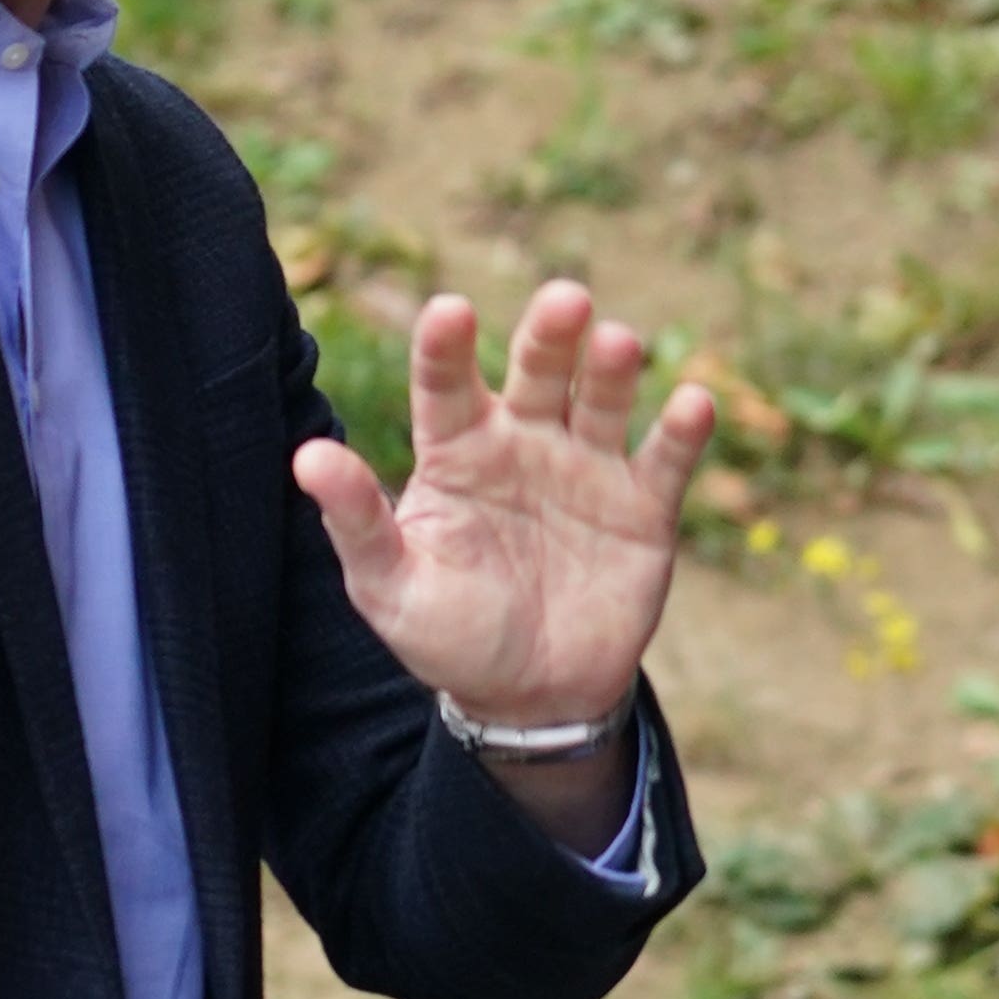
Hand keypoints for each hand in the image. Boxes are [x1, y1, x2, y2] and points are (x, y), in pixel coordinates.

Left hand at [295, 282, 712, 727]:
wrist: (530, 700)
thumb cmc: (448, 635)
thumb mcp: (390, 586)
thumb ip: (356, 521)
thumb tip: (306, 456)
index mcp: (457, 452)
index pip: (446, 385)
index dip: (447, 348)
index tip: (449, 311)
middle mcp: (524, 442)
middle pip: (537, 371)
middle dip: (550, 334)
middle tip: (565, 299)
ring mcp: (587, 468)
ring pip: (601, 400)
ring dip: (612, 369)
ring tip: (617, 342)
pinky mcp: (643, 507)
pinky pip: (665, 459)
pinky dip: (682, 430)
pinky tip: (692, 401)